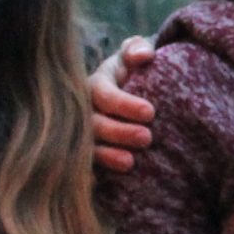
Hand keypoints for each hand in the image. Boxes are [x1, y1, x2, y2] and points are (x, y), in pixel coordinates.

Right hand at [89, 35, 156, 173]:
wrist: (133, 93)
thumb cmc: (134, 72)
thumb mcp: (134, 55)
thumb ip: (137, 49)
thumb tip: (144, 55)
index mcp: (95, 85)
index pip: (103, 94)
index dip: (124, 104)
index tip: (150, 112)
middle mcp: (84, 111)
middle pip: (95, 124)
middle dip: (119, 132)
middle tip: (147, 138)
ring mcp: (82, 135)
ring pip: (88, 148)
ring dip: (107, 156)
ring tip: (131, 162)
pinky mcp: (85, 156)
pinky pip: (83, 168)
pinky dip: (91, 176)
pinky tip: (104, 184)